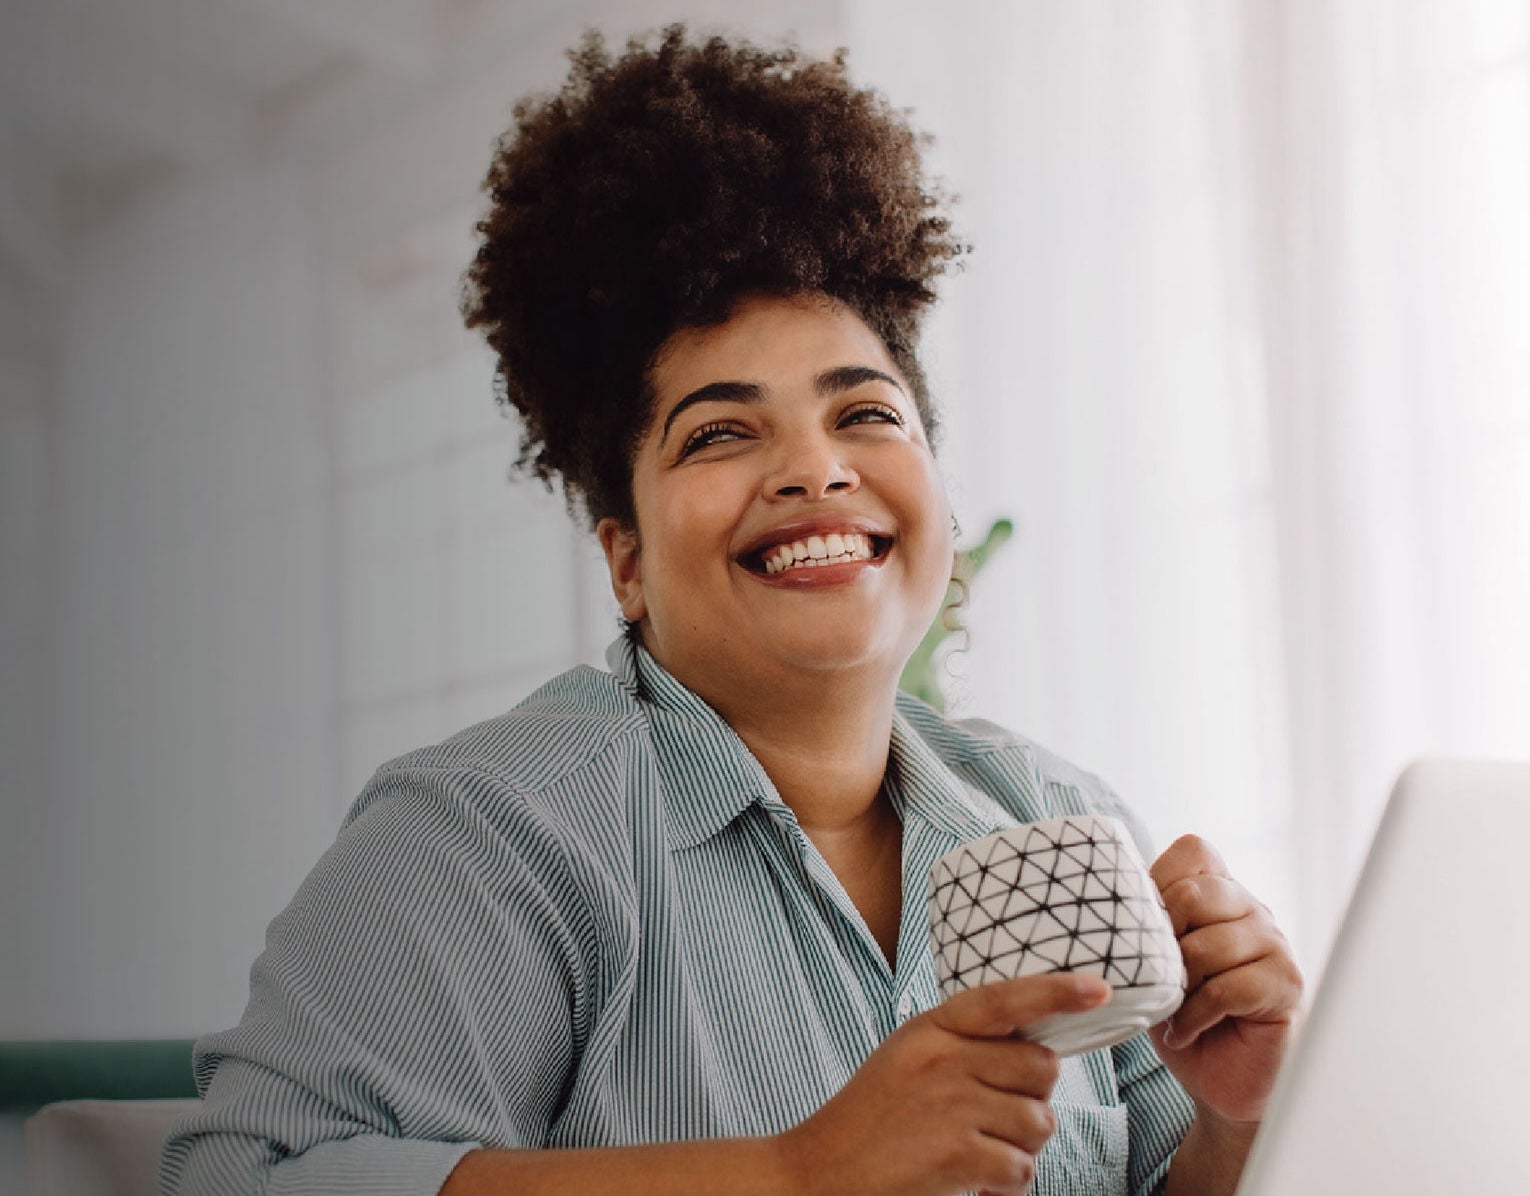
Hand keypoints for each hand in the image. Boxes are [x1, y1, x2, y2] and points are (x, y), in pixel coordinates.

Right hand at [777, 973, 1111, 1195]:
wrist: (818, 1173)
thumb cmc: (872, 1121)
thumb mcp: (908, 1059)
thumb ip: (962, 1046)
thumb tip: (1037, 1053)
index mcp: (931, 1028)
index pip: (1003, 999)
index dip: (1055, 991)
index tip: (1100, 987)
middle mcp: (943, 1058)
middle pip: (1040, 1068)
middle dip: (1034, 1099)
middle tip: (996, 1120)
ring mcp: (950, 1104)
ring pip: (1038, 1122)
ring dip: (1021, 1147)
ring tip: (979, 1152)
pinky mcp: (957, 1153)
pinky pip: (1021, 1167)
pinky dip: (1005, 1184)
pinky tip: (972, 1182)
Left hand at [1149, 835, 1302, 1124]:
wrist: (1216, 1079)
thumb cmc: (1179, 1013)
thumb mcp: (1151, 960)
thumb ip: (1143, 923)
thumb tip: (1103, 901)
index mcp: (1220, 892)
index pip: (1193, 851)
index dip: (1159, 882)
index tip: (1143, 925)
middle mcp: (1252, 909)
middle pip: (1196, 894)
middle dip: (1164, 939)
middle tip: (1158, 976)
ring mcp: (1274, 944)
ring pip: (1209, 944)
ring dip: (1179, 984)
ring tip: (1172, 1007)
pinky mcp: (1287, 984)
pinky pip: (1227, 988)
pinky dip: (1195, 1015)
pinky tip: (1186, 1031)